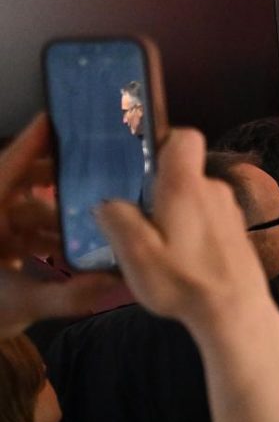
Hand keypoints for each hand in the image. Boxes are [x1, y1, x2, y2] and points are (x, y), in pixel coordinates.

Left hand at [0, 117, 117, 339]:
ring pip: (28, 212)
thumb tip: (123, 284)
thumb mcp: (19, 304)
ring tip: (98, 221)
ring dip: (61, 216)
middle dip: (59, 179)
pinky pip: (26, 234)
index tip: (54, 117)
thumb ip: (70, 294)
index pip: (6, 169)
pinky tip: (79, 250)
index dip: (30, 142)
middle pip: (21, 184)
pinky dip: (51, 238)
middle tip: (99, 172)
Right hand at [95, 129, 275, 341]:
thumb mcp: (135, 253)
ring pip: (195, 197)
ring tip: (161, 246)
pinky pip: (208, 217)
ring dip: (176, 213)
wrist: (237, 312)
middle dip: (159, 190)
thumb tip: (109, 204)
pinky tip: (184, 258)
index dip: (163, 141)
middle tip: (140, 221)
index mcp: (187, 186)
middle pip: (183, 173)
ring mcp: (231, 211)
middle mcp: (214, 190)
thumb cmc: (184, 282)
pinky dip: (193, 229)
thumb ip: (117, 219)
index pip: (184, 137)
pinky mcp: (238, 231)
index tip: (142, 164)